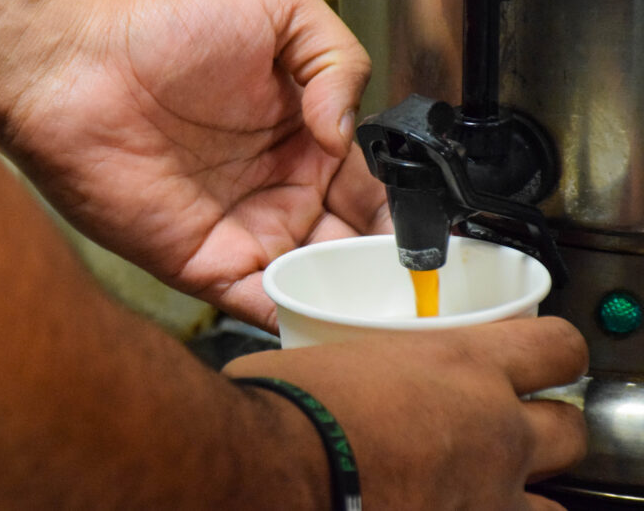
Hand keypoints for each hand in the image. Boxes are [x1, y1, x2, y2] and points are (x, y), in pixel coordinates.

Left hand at [0, 0, 390, 329]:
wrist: (77, 62)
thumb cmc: (165, 24)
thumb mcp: (279, 3)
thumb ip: (340, 59)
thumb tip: (349, 134)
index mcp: (306, 134)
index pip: (375, 186)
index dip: (410, 211)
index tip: (442, 235)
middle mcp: (279, 188)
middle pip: (353, 245)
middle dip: (389, 271)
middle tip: (427, 291)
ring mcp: (242, 228)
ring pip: (318, 283)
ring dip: (356, 303)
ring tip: (394, 315)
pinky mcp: (202, 263)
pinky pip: (263, 303)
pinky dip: (301, 320)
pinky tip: (337, 327)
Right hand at [223, 316, 588, 509]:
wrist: (271, 464)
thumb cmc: (289, 403)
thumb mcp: (340, 354)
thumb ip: (380, 365)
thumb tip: (358, 370)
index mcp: (463, 365)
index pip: (558, 348)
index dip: (554, 354)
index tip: (537, 363)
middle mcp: (493, 431)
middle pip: (570, 431)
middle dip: (546, 431)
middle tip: (502, 430)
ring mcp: (485, 496)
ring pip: (549, 505)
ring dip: (517, 492)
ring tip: (474, 486)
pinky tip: (436, 508)